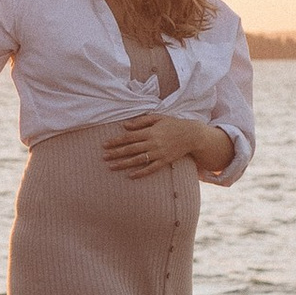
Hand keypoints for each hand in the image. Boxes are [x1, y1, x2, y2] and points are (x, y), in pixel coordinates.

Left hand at [104, 110, 223, 178]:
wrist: (191, 135)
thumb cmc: (173, 124)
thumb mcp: (157, 118)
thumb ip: (141, 121)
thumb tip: (124, 126)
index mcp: (150, 131)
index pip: (128, 137)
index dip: (116, 141)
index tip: (104, 145)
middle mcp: (152, 143)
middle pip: (130, 149)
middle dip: (116, 153)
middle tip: (103, 157)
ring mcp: (158, 153)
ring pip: (138, 160)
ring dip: (124, 164)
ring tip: (111, 167)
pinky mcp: (165, 161)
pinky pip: (151, 168)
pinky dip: (141, 173)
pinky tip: (130, 176)